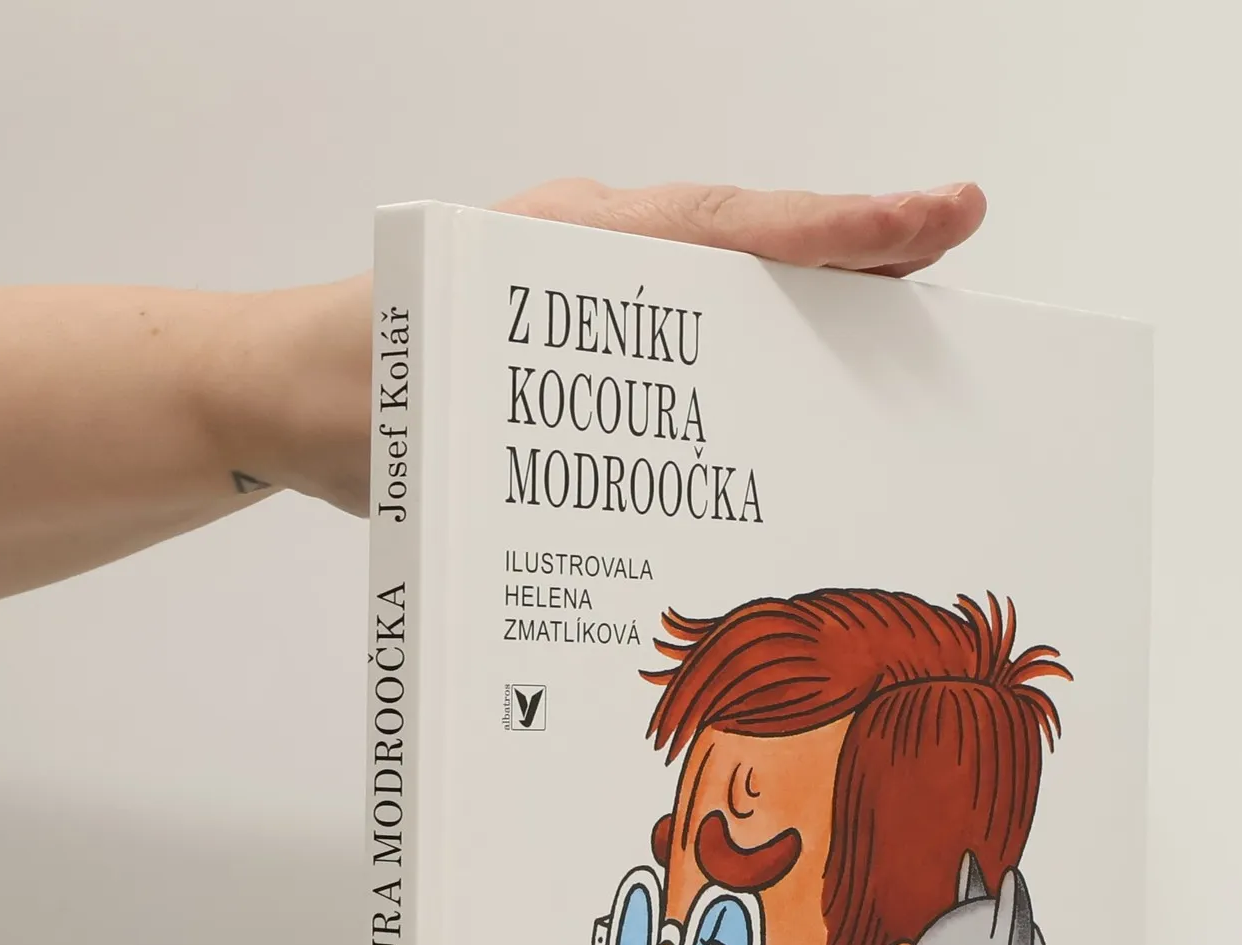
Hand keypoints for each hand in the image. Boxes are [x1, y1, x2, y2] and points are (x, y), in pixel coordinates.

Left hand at [261, 180, 987, 516]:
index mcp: (575, 246)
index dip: (838, 231)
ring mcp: (595, 292)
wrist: (287, 400)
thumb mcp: (443, 388)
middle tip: (954, 234)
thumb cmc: (357, 392)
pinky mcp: (585, 340)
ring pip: (729, 287)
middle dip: (856, 247)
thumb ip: (537, 389)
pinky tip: (796, 390)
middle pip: (751, 246)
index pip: (731, 228)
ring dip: (815, 298)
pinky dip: (752, 346)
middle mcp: (597, 254)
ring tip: (907, 312)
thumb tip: (630, 427)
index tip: (931, 220)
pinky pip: (690, 334)